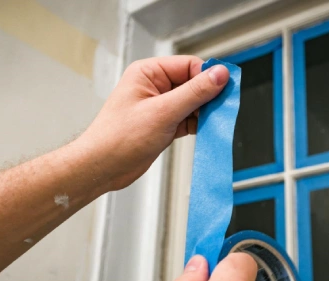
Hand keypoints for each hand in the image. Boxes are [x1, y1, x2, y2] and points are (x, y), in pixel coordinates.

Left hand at [74, 55, 229, 190]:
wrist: (102, 167)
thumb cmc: (118, 138)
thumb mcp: (163, 111)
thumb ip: (194, 92)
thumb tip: (218, 75)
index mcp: (148, 73)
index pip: (188, 65)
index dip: (208, 77)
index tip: (226, 88)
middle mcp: (154, 87)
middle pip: (193, 84)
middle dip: (207, 97)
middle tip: (221, 109)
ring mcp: (160, 107)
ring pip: (193, 104)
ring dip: (204, 113)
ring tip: (211, 123)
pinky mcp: (164, 125)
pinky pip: (188, 119)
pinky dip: (198, 125)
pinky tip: (204, 131)